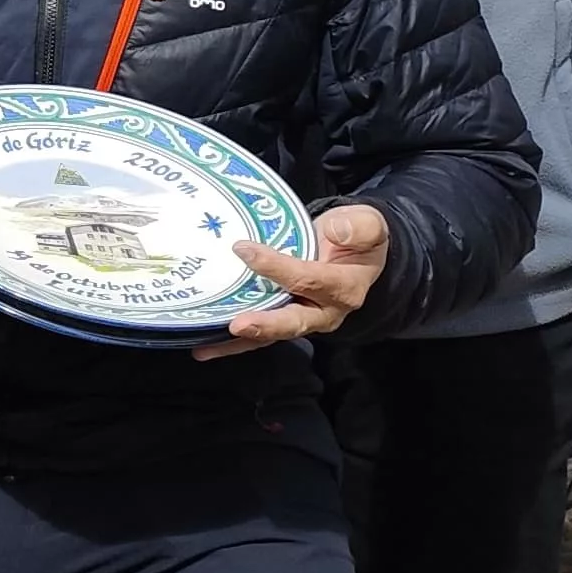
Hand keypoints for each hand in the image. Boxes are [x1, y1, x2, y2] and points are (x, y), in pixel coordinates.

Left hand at [201, 202, 387, 357]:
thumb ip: (359, 227)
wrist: (353, 251)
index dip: (277, 267)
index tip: (243, 249)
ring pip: (271, 335)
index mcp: (345, 288)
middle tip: (237, 325)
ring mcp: (302, 318)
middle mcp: (324, 311)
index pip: (310, 279)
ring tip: (207, 346)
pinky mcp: (283, 320)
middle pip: (293, 321)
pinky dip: (232, 344)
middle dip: (265, 324)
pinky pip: (259, 336)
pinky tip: (204, 348)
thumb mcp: (367, 224)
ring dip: (240, 341)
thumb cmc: (356, 237)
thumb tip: (338, 231)